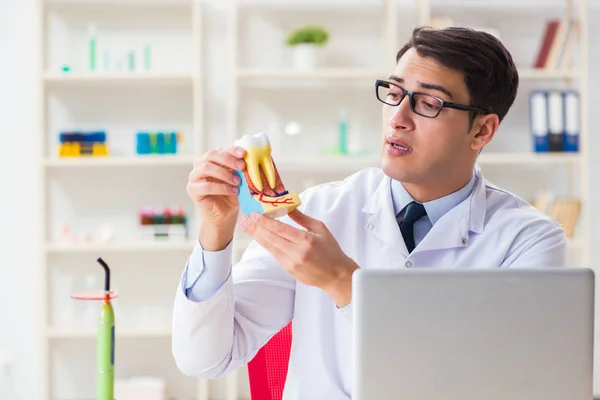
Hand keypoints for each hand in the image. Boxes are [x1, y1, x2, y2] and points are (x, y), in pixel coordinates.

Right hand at [187, 146, 245, 249]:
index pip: (221, 149)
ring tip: (238, 182)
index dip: (232, 150)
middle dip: (228, 159)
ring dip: (224, 174)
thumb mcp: (239, 179)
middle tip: (242, 166)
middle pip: (211, 154)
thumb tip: (253, 158)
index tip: (244, 154)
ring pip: (206, 167)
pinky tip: (233, 191)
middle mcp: (201, 165)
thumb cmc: (232, 194)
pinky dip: (221, 188)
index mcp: (213, 159)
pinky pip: (205, 185)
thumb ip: (241, 169)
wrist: (224, 215)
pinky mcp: (192, 190)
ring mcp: (194, 177)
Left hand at [239, 209, 358, 306]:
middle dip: (256, 228)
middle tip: (245, 220)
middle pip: (271, 238)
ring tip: (247, 228)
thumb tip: (289, 206)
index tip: (254, 214)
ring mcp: (292, 263)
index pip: (281, 229)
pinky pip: (275, 255)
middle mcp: (297, 252)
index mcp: (306, 240)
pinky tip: (260, 238)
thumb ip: (302, 218)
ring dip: (257, 237)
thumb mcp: (320, 229)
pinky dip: (267, 245)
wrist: (336, 275)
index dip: (265, 222)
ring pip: (270, 247)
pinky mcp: (289, 270)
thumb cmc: (331, 250)